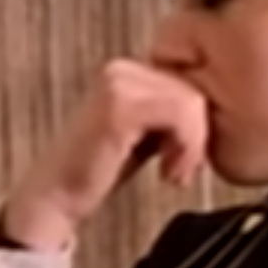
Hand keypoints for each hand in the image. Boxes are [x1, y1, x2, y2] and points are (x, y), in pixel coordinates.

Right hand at [1, 58, 207, 249]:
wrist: (55, 198)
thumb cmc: (96, 172)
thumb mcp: (144, 135)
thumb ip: (169, 116)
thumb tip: (211, 112)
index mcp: (126, 72)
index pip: (191, 79)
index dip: (195, 121)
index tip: (184, 155)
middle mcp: (120, 69)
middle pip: (195, 86)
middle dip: (197, 134)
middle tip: (179, 169)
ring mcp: (117, 83)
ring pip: (192, 100)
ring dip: (193, 144)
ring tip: (173, 172)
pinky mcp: (119, 106)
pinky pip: (180, 113)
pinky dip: (186, 148)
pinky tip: (166, 172)